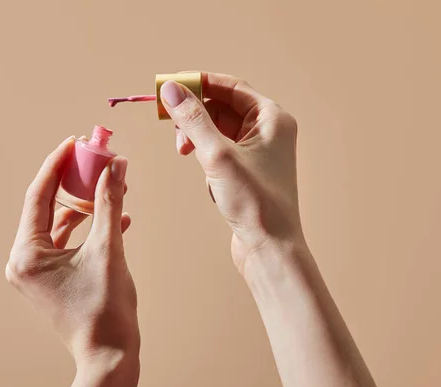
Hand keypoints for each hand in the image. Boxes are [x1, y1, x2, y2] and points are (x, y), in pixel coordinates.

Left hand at [6, 137, 138, 386]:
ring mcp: (38, 270)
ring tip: (113, 186)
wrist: (110, 354)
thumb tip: (115, 167)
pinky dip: (89, 227)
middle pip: (49, 207)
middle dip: (76, 183)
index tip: (74, 142)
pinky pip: (68, 241)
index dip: (57, 165)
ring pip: (61, 223)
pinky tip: (117, 217)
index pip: (38, 195)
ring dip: (87, 205)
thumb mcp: (109, 249)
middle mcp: (25, 260)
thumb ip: (110, 203)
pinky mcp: (53, 275)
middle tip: (96, 160)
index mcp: (28, 254)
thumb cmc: (105, 311)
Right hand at [160, 72, 301, 272]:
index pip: (230, 87)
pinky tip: (211, 181)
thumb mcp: (218, 155)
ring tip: (188, 155)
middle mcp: (268, 130)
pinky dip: (207, 159)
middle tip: (175, 130)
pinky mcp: (248, 171)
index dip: (198, 84)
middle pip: (222, 107)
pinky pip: (220, 152)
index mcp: (271, 118)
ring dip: (199, 139)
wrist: (269, 247)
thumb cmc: (253, 201)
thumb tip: (171, 89)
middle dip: (195, 117)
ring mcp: (259, 152)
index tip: (169, 87)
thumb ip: (193, 119)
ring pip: (218, 130)